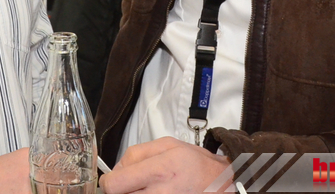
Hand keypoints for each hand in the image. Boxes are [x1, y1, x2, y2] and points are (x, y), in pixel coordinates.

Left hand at [100, 137, 231, 193]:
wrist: (225, 185)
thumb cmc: (198, 165)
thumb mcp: (169, 145)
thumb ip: (138, 153)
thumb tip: (116, 170)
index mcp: (159, 170)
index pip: (114, 185)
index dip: (109, 183)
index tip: (114, 181)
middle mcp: (160, 193)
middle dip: (120, 190)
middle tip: (132, 186)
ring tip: (145, 189)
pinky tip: (153, 193)